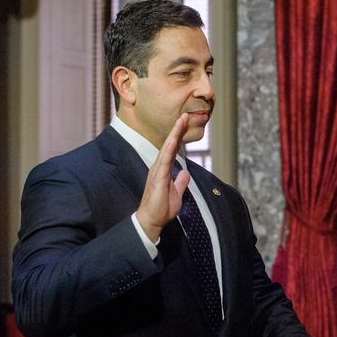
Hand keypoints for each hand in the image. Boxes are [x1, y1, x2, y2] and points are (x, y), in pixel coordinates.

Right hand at [136, 114, 190, 240]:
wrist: (151, 221)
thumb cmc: (161, 208)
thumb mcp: (177, 193)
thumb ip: (180, 182)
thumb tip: (185, 173)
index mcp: (163, 170)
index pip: (172, 150)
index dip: (178, 137)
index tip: (185, 124)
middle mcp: (159, 167)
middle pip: (169, 144)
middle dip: (177, 129)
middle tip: (185, 115)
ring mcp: (157, 171)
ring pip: (167, 147)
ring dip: (175, 133)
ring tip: (182, 120)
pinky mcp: (158, 177)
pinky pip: (165, 159)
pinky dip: (170, 148)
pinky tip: (174, 138)